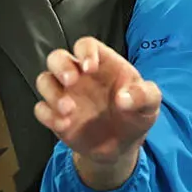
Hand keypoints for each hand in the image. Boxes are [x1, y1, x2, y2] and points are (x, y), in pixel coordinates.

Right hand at [32, 36, 160, 188]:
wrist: (123, 146)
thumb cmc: (136, 115)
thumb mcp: (150, 105)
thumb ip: (144, 96)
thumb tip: (124, 98)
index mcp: (102, 64)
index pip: (86, 45)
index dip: (85, 52)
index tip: (90, 68)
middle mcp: (79, 76)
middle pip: (57, 57)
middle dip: (60, 66)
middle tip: (71, 81)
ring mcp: (65, 95)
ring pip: (44, 80)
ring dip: (52, 92)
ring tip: (68, 110)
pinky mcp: (56, 116)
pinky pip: (41, 109)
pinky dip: (48, 115)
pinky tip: (64, 125)